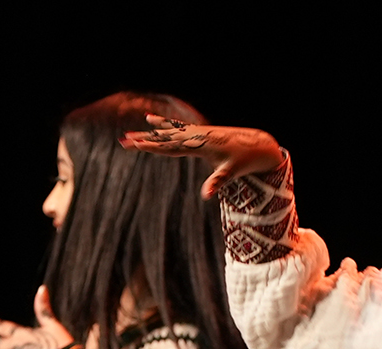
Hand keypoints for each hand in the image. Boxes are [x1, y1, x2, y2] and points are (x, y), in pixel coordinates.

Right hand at [119, 114, 283, 198]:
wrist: (257, 144)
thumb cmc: (244, 161)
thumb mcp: (231, 173)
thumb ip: (217, 182)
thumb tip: (207, 195)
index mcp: (199, 145)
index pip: (170, 147)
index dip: (151, 146)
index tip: (134, 145)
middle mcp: (195, 136)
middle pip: (164, 138)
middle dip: (143, 140)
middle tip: (123, 140)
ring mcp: (197, 132)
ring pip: (167, 132)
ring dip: (148, 133)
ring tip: (131, 132)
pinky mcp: (200, 132)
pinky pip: (176, 128)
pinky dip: (162, 125)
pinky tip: (151, 119)